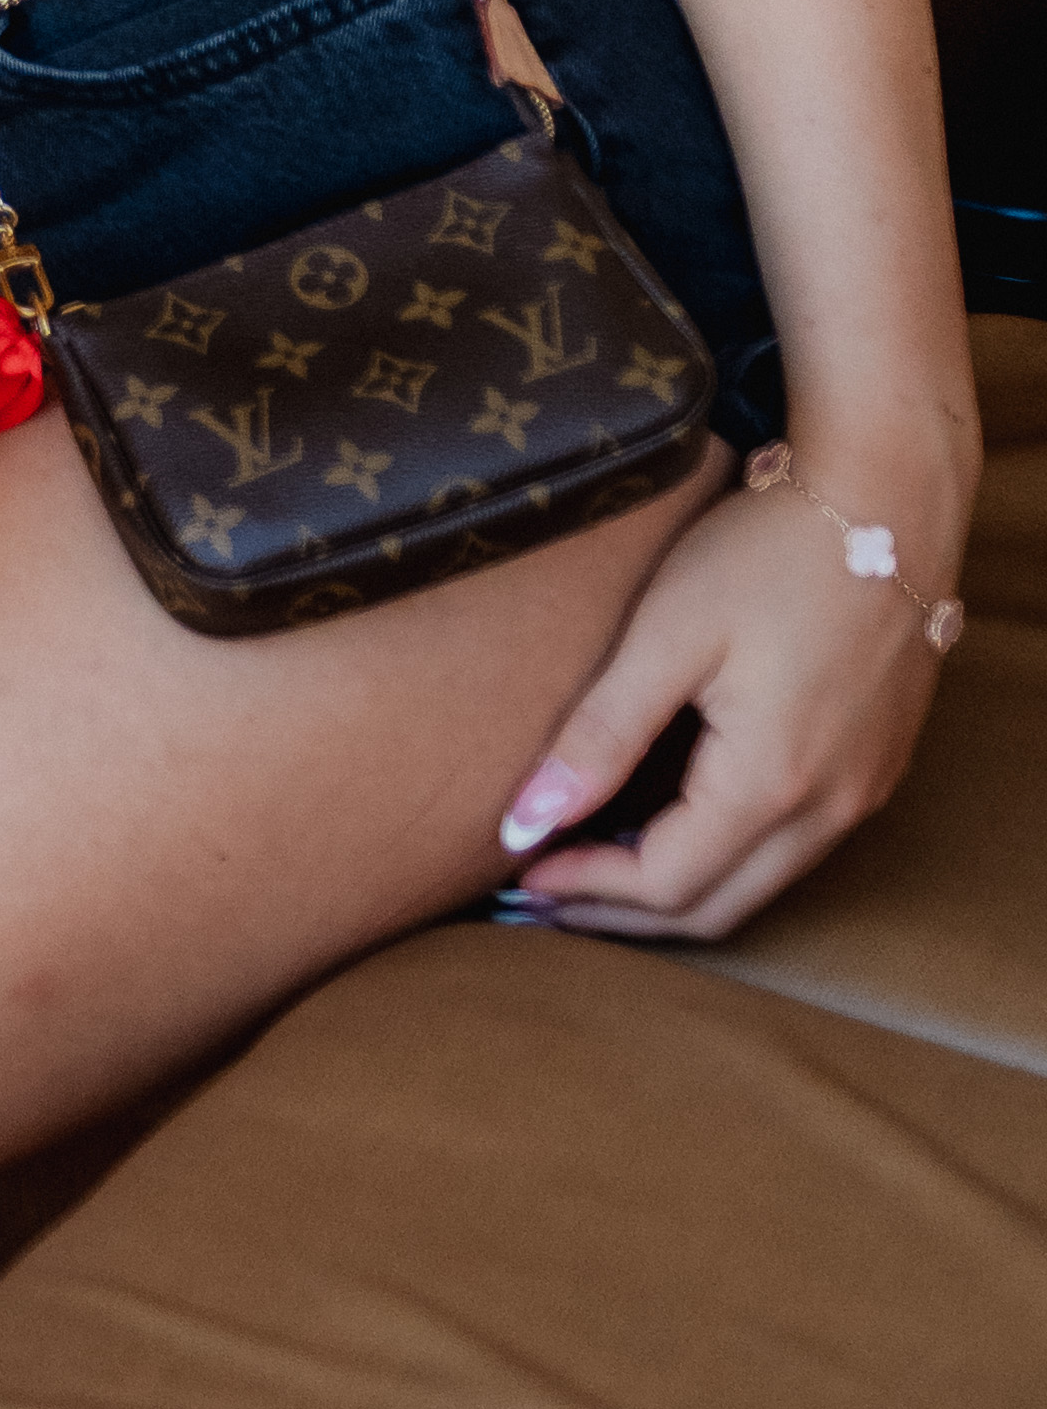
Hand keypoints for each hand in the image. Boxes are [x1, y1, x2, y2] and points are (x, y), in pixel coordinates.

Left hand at [496, 431, 971, 937]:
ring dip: (679, 887)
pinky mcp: (876, 766)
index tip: (521, 872)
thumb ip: (598, 735)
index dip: (588, 889)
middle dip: (626, 911)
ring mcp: (864, 792)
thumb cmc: (768, 553)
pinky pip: (795, 846)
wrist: (888, 498)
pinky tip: (677, 821)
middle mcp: (831, 810)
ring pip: (760, 884)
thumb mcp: (667, 634)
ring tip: (597, 862)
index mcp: (772, 784)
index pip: (667, 882)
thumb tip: (523, 823)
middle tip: (548, 893)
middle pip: (717, 907)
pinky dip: (728, 854)